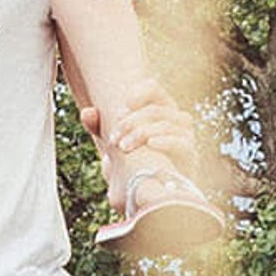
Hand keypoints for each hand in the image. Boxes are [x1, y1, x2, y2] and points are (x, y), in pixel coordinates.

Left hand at [85, 86, 203, 181]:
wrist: (152, 187)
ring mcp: (185, 134)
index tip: (122, 107)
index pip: (152, 88)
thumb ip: (99, 126)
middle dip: (131, 123)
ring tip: (124, 147)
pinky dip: (166, 140)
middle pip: (154, 110)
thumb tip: (86, 112)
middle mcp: (174, 117)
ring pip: (166, 123)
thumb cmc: (134, 158)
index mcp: (158, 107)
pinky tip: (151, 144)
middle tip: (113, 139)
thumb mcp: (115, 141)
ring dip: (142, 133)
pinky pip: (182, 141)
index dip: (138, 93)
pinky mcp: (189, 153)